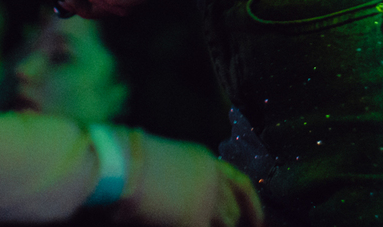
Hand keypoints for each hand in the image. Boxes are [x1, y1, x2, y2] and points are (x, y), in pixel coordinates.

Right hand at [117, 132, 263, 226]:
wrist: (123, 166)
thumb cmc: (132, 163)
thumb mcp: (165, 164)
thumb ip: (183, 180)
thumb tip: (183, 200)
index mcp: (206, 162)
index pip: (241, 184)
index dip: (253, 205)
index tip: (259, 221)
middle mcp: (213, 180)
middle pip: (233, 210)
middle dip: (227, 223)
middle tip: (216, 225)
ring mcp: (207, 200)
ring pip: (225, 224)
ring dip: (212, 225)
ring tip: (192, 220)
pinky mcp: (195, 220)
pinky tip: (188, 225)